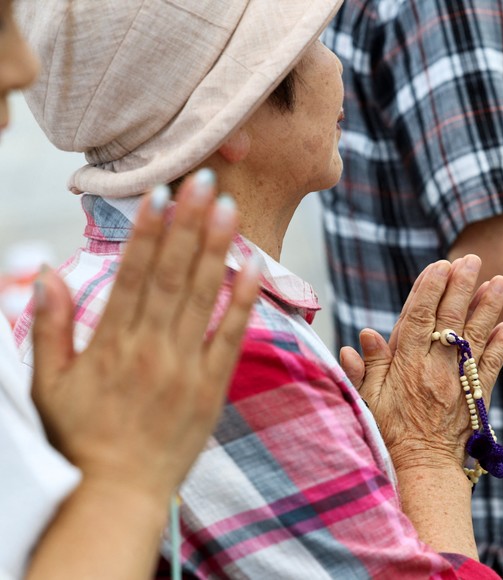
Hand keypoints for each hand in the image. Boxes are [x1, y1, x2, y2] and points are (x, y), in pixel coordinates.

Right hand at [29, 170, 259, 504]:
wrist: (115, 493)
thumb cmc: (78, 437)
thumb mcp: (46, 384)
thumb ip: (48, 328)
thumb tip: (47, 274)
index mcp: (109, 344)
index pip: (131, 275)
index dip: (146, 232)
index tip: (158, 194)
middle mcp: (149, 349)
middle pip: (171, 275)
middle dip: (187, 225)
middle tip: (201, 180)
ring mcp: (184, 367)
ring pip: (202, 298)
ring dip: (215, 249)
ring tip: (227, 208)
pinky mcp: (211, 387)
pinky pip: (229, 337)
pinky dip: (242, 301)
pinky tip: (253, 266)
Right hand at [339, 255, 502, 470]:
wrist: (421, 469)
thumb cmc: (387, 433)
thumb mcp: (366, 401)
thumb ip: (365, 367)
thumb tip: (364, 336)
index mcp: (405, 366)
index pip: (418, 318)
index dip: (429, 290)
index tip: (438, 265)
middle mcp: (434, 369)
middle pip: (450, 319)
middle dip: (461, 286)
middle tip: (471, 259)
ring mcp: (458, 381)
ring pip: (475, 336)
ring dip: (488, 306)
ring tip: (500, 280)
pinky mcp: (477, 396)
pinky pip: (492, 364)